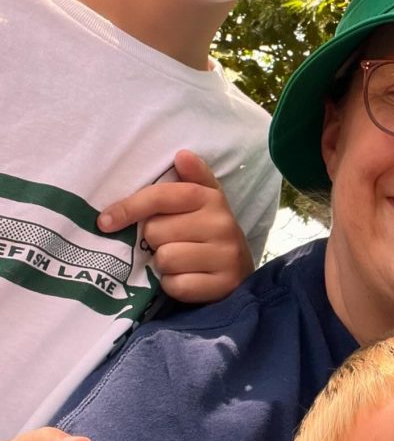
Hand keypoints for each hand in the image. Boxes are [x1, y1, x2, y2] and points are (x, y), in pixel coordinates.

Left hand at [98, 149, 253, 302]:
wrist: (240, 274)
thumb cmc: (210, 234)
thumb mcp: (205, 202)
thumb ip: (192, 178)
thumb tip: (182, 155)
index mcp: (211, 198)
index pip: (162, 196)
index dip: (130, 207)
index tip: (105, 221)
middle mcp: (222, 224)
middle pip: (156, 231)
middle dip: (155, 241)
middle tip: (170, 243)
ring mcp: (225, 255)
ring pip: (166, 259)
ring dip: (164, 265)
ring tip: (180, 262)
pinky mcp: (223, 284)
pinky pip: (177, 285)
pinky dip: (175, 286)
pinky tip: (187, 279)